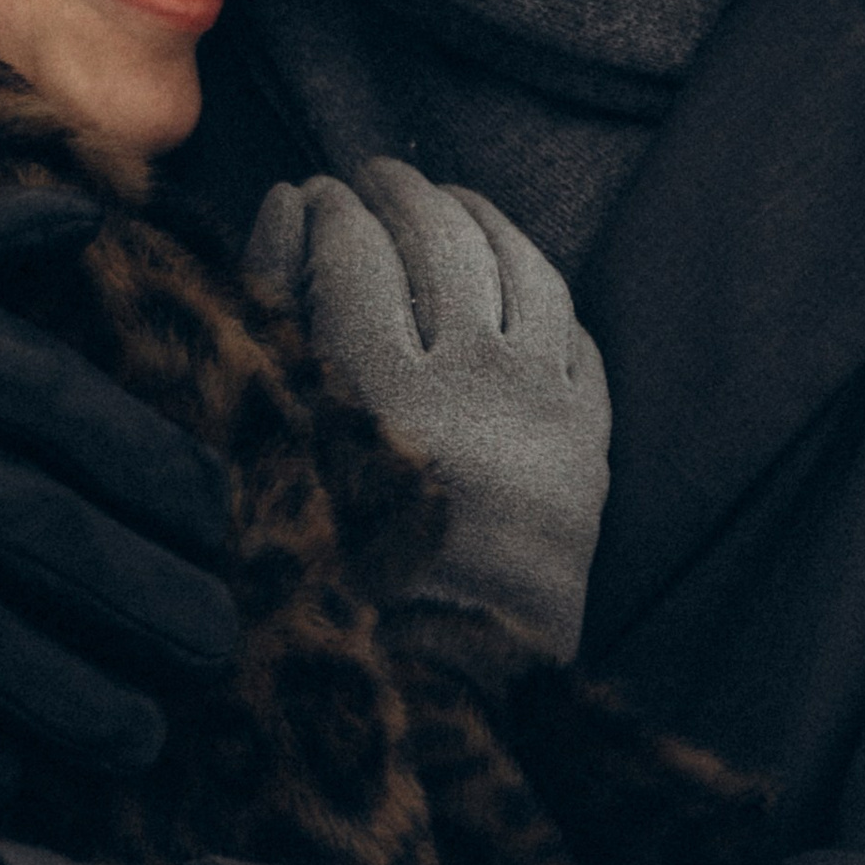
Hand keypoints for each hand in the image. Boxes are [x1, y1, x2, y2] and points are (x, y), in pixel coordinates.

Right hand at [245, 160, 609, 672]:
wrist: (449, 688)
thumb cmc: (340, 575)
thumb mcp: (283, 444)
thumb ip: (275, 316)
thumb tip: (285, 204)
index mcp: (379, 388)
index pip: (352, 248)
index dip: (326, 208)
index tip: (309, 195)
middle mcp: (472, 381)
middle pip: (438, 237)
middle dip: (398, 192)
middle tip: (371, 177)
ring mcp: (543, 405)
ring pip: (518, 263)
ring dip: (477, 215)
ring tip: (444, 198)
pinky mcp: (590, 436)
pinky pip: (575, 327)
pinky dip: (539, 283)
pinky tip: (513, 270)